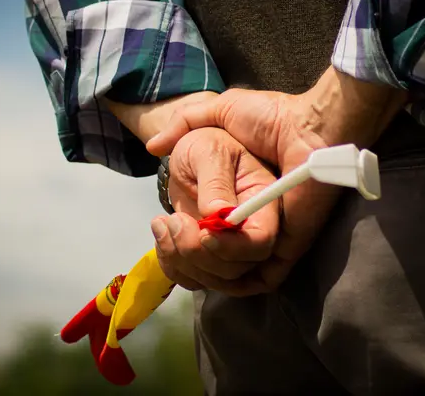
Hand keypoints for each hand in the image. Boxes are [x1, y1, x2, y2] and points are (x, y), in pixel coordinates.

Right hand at [148, 67, 406, 294]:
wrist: (308, 123)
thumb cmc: (270, 117)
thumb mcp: (219, 114)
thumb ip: (185, 124)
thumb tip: (154, 148)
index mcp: (232, 205)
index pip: (199, 246)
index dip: (175, 245)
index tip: (160, 223)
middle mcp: (247, 228)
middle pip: (208, 267)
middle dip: (182, 253)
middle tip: (171, 225)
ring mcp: (266, 241)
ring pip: (227, 277)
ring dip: (199, 260)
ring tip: (185, 228)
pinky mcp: (286, 249)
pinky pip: (257, 280)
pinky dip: (228, 271)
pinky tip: (208, 240)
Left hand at [150, 127, 279, 295]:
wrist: (189, 155)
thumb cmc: (205, 144)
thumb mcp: (208, 152)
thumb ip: (215, 181)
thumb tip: (218, 213)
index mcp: (264, 202)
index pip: (262, 241)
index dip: (233, 247)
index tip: (204, 232)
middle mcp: (254, 230)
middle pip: (239, 268)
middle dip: (199, 254)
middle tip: (173, 221)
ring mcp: (233, 248)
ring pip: (216, 280)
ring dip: (180, 260)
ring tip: (161, 223)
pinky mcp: (211, 256)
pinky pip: (195, 279)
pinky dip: (172, 265)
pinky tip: (161, 234)